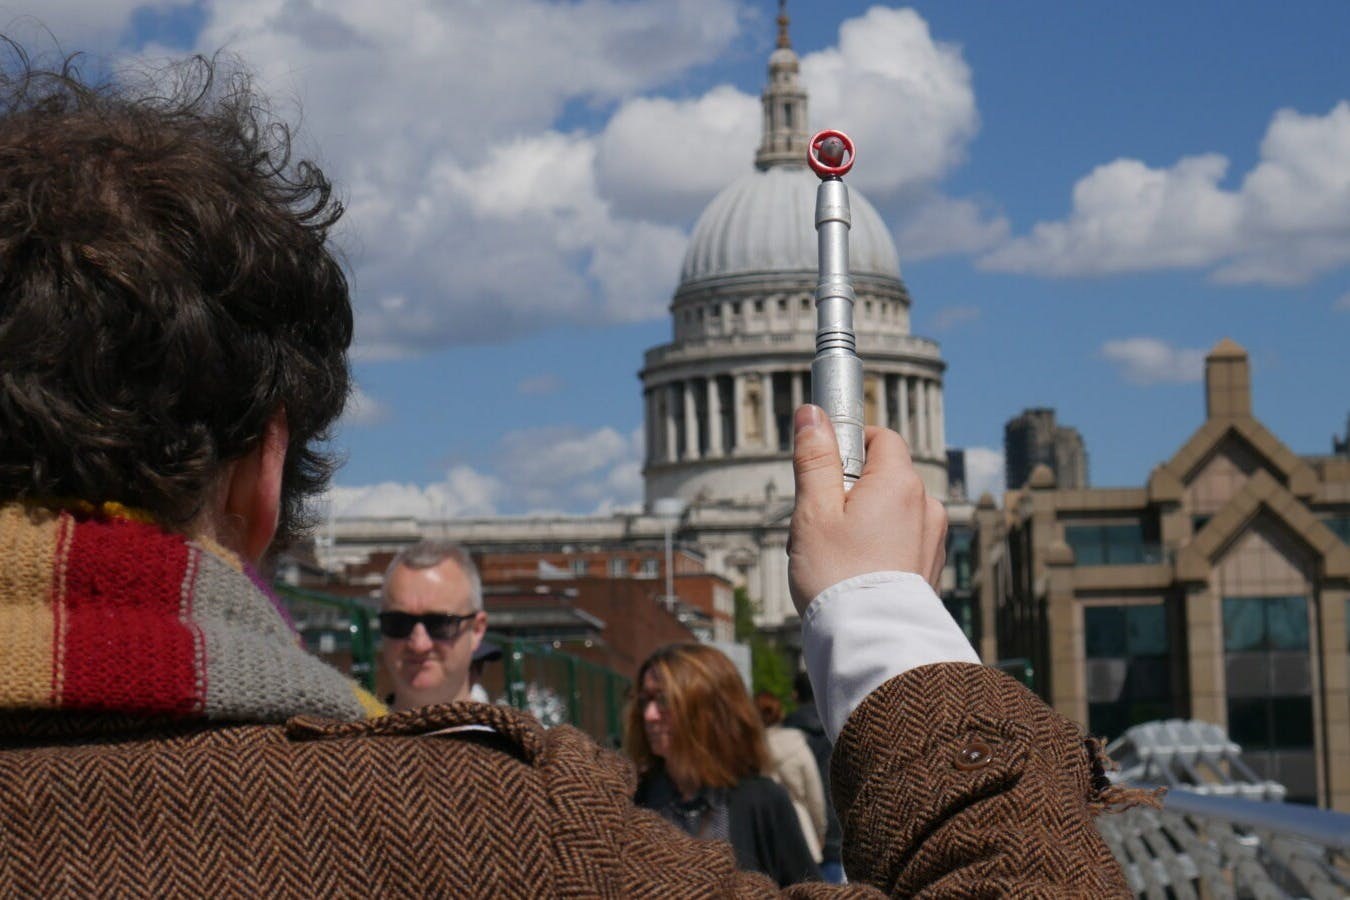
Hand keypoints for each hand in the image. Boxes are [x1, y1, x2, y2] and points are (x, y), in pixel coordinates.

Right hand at [788, 405, 946, 615]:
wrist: (871, 643)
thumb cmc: (838, 576)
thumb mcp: (813, 511)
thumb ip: (815, 458)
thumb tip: (812, 413)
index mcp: (900, 483)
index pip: (881, 437)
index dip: (849, 444)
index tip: (823, 466)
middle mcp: (927, 505)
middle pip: (882, 477)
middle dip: (847, 492)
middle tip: (816, 525)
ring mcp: (934, 538)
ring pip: (890, 512)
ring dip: (861, 523)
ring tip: (830, 559)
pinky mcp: (932, 568)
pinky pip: (901, 542)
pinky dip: (877, 549)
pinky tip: (852, 575)